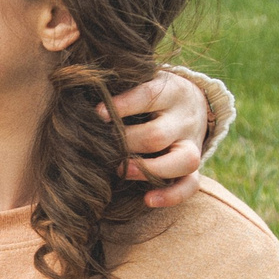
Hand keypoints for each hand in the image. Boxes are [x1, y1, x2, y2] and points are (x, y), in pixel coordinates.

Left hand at [107, 70, 208, 208]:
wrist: (195, 102)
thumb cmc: (154, 94)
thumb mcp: (144, 79)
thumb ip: (121, 85)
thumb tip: (82, 89)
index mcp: (172, 91)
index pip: (148, 95)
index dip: (122, 106)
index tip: (97, 114)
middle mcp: (184, 118)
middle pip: (158, 135)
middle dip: (127, 144)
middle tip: (103, 147)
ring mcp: (193, 144)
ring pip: (183, 161)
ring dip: (149, 170)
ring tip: (121, 171)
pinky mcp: (195, 167)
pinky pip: (191, 185)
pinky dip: (172, 195)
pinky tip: (148, 200)